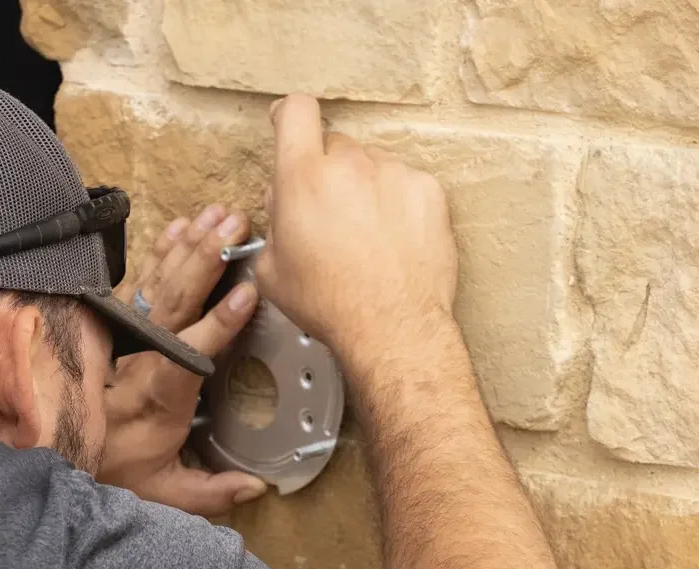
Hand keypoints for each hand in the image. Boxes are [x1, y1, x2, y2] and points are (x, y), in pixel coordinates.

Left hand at [99, 208, 268, 515]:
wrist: (49, 454)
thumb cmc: (114, 471)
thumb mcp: (164, 493)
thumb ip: (210, 492)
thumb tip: (258, 487)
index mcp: (157, 400)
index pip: (188, 357)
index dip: (217, 326)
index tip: (245, 294)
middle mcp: (140, 361)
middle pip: (172, 304)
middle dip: (206, 261)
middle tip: (237, 225)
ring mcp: (127, 339)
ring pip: (157, 284)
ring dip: (191, 246)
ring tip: (221, 215)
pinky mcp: (118, 325)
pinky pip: (139, 281)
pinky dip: (161, 251)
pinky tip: (182, 226)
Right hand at [253, 95, 458, 367]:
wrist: (391, 326)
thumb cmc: (330, 304)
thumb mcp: (272, 270)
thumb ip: (274, 222)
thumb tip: (283, 203)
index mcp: (302, 179)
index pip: (296, 112)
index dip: (290, 115)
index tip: (290, 124)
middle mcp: (349, 165)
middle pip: (335, 146)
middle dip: (329, 171)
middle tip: (331, 214)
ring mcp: (393, 173)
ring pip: (372, 166)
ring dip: (366, 190)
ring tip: (368, 237)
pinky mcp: (427, 189)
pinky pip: (405, 183)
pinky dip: (399, 204)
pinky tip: (394, 240)